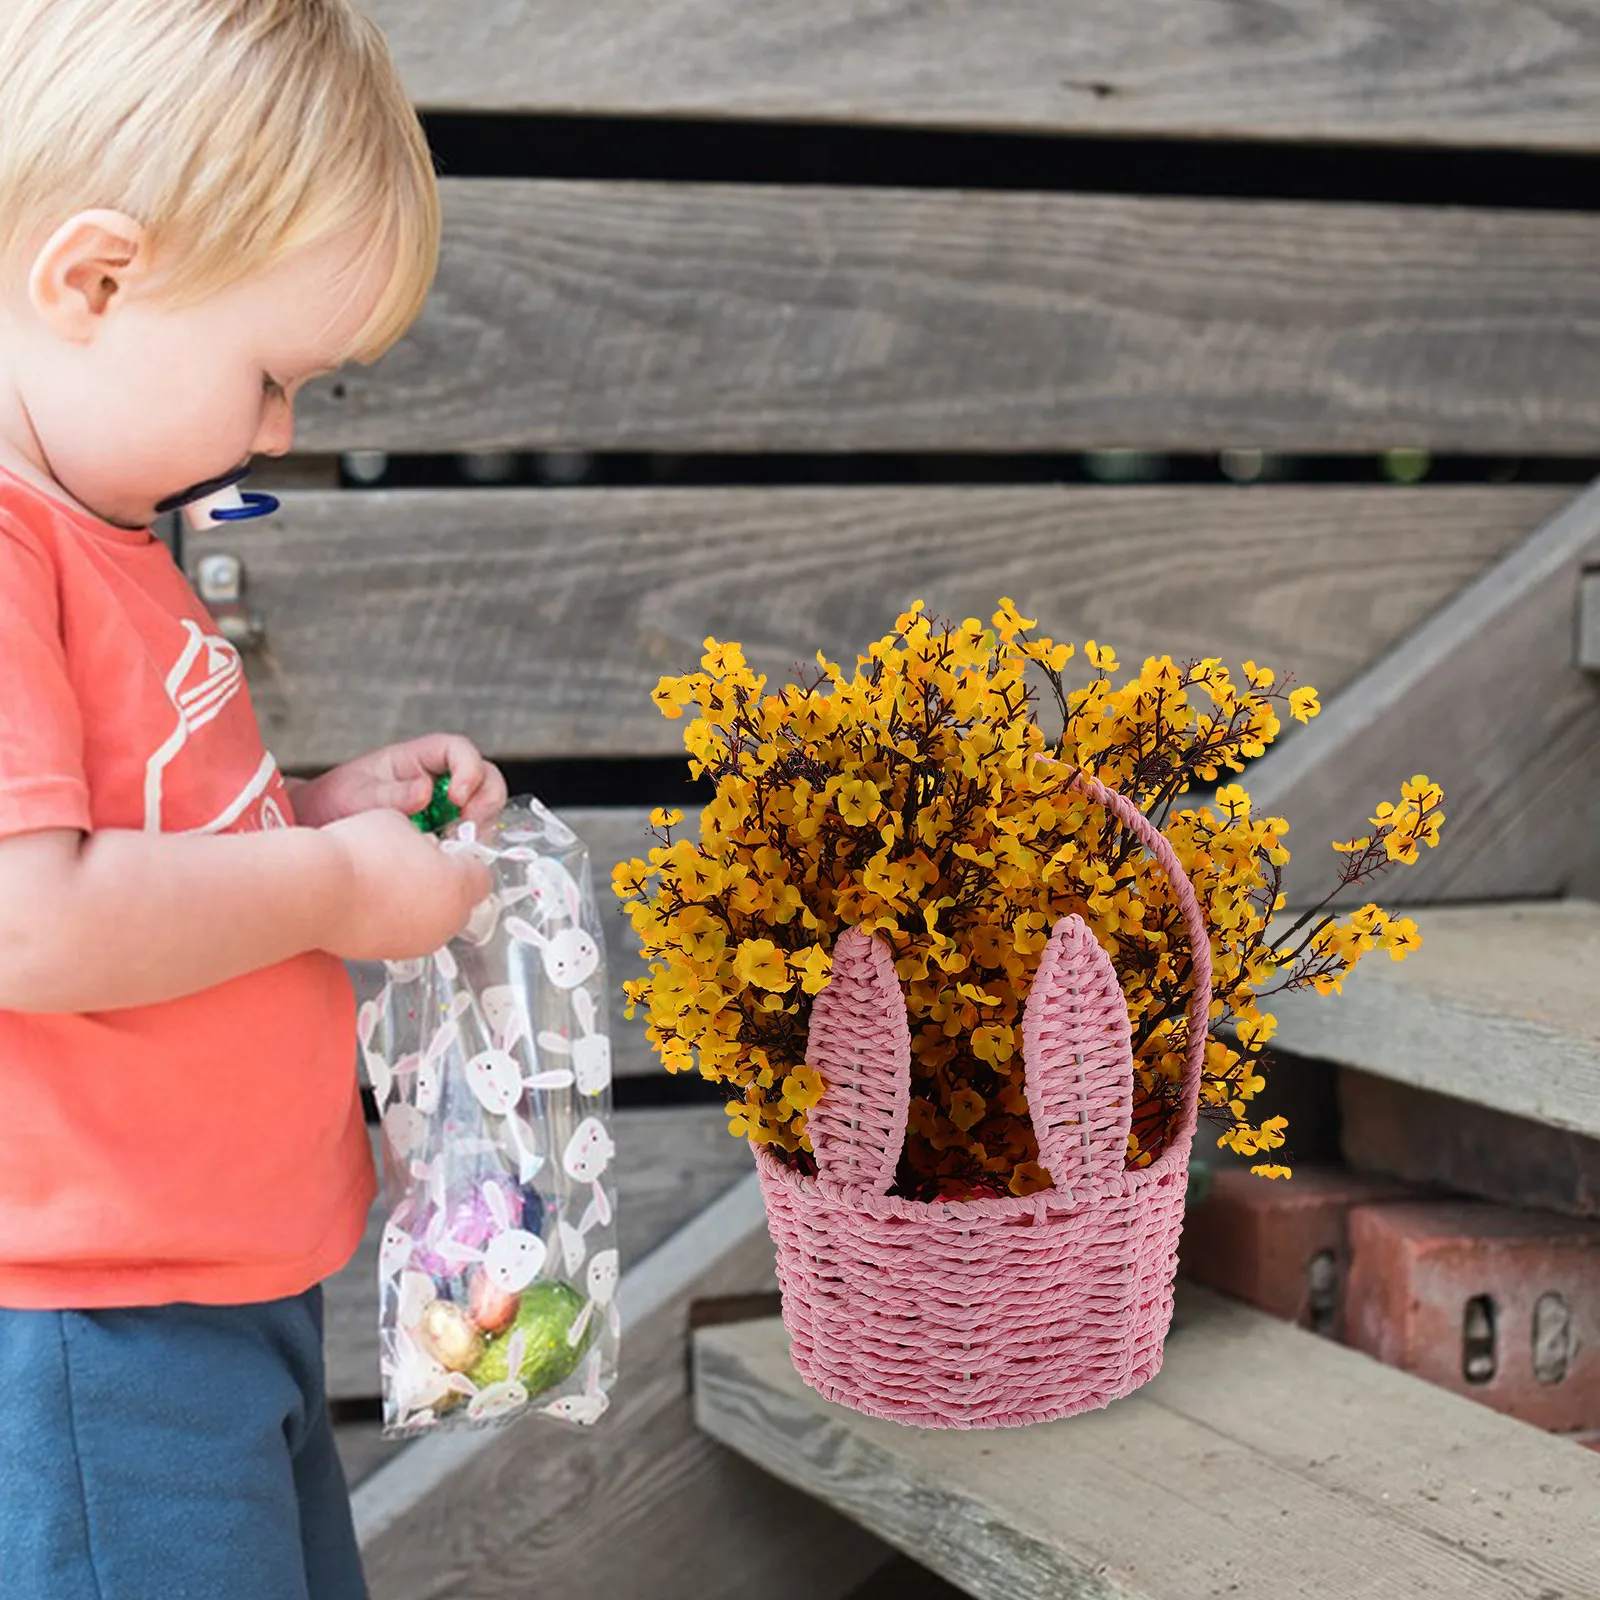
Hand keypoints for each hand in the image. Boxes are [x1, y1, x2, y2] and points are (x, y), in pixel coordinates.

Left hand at [290, 734, 507, 828]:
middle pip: (485, 778)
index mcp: (419, 757)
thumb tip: (426, 793)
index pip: (459, 750)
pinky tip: (450, 858)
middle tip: (468, 828)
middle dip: (485, 801)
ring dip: (481, 827)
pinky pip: (470, 834)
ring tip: (456, 845)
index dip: (468, 769)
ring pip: (483, 808)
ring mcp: (444, 806)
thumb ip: (391, 794)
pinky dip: (469, 846)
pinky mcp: (443, 831)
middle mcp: (438, 778)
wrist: (320, 827)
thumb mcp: (358, 795)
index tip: (457, 798)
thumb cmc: (334, 802)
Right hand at [321, 809, 492, 960]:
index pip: (482, 875)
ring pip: (434, 920)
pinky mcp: (391, 954)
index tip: (448, 850)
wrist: (313, 892)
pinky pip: (406, 934)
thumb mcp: (399, 822)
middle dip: (445, 883)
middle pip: (461, 902)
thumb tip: (423, 847)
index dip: (464, 859)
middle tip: (416, 863)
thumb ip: (422, 838)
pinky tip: (373, 900)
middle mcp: (445, 921)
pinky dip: (397, 920)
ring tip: (389, 881)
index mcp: (458, 886)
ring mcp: (419, 942)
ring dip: (421, 903)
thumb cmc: (357, 854)